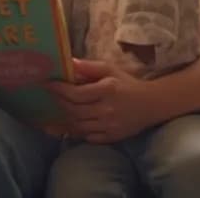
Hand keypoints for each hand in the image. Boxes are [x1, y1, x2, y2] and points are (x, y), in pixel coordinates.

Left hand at [47, 58, 161, 143]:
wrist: (152, 104)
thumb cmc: (128, 84)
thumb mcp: (111, 69)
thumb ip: (89, 66)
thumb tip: (68, 62)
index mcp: (108, 90)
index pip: (76, 94)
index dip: (58, 90)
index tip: (47, 84)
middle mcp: (107, 110)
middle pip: (74, 111)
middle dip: (59, 103)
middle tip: (50, 95)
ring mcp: (109, 126)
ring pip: (78, 125)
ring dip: (65, 118)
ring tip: (57, 109)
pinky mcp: (112, 137)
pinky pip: (87, 137)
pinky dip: (76, 131)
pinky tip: (71, 123)